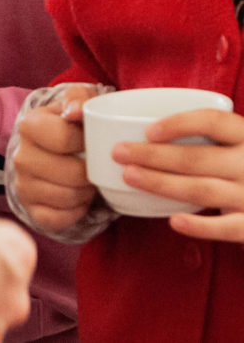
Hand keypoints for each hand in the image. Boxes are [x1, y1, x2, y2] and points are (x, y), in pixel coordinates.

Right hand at [10, 85, 98, 231]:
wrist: (52, 149)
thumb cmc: (72, 125)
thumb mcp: (77, 102)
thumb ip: (79, 98)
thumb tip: (74, 112)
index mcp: (29, 125)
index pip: (65, 138)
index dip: (88, 142)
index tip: (92, 140)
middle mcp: (20, 156)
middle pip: (71, 174)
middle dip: (91, 173)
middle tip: (94, 166)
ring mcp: (22, 184)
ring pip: (68, 198)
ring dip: (86, 192)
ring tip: (87, 181)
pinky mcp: (29, 208)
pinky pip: (58, 219)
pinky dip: (75, 212)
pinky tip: (77, 198)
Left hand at [113, 109, 243, 242]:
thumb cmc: (243, 167)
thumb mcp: (235, 146)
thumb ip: (206, 138)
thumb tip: (142, 131)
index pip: (213, 121)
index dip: (180, 124)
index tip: (148, 131)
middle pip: (198, 157)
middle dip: (153, 155)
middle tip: (118, 153)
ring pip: (203, 189)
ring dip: (163, 183)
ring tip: (129, 176)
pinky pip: (227, 227)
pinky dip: (201, 226)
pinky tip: (173, 221)